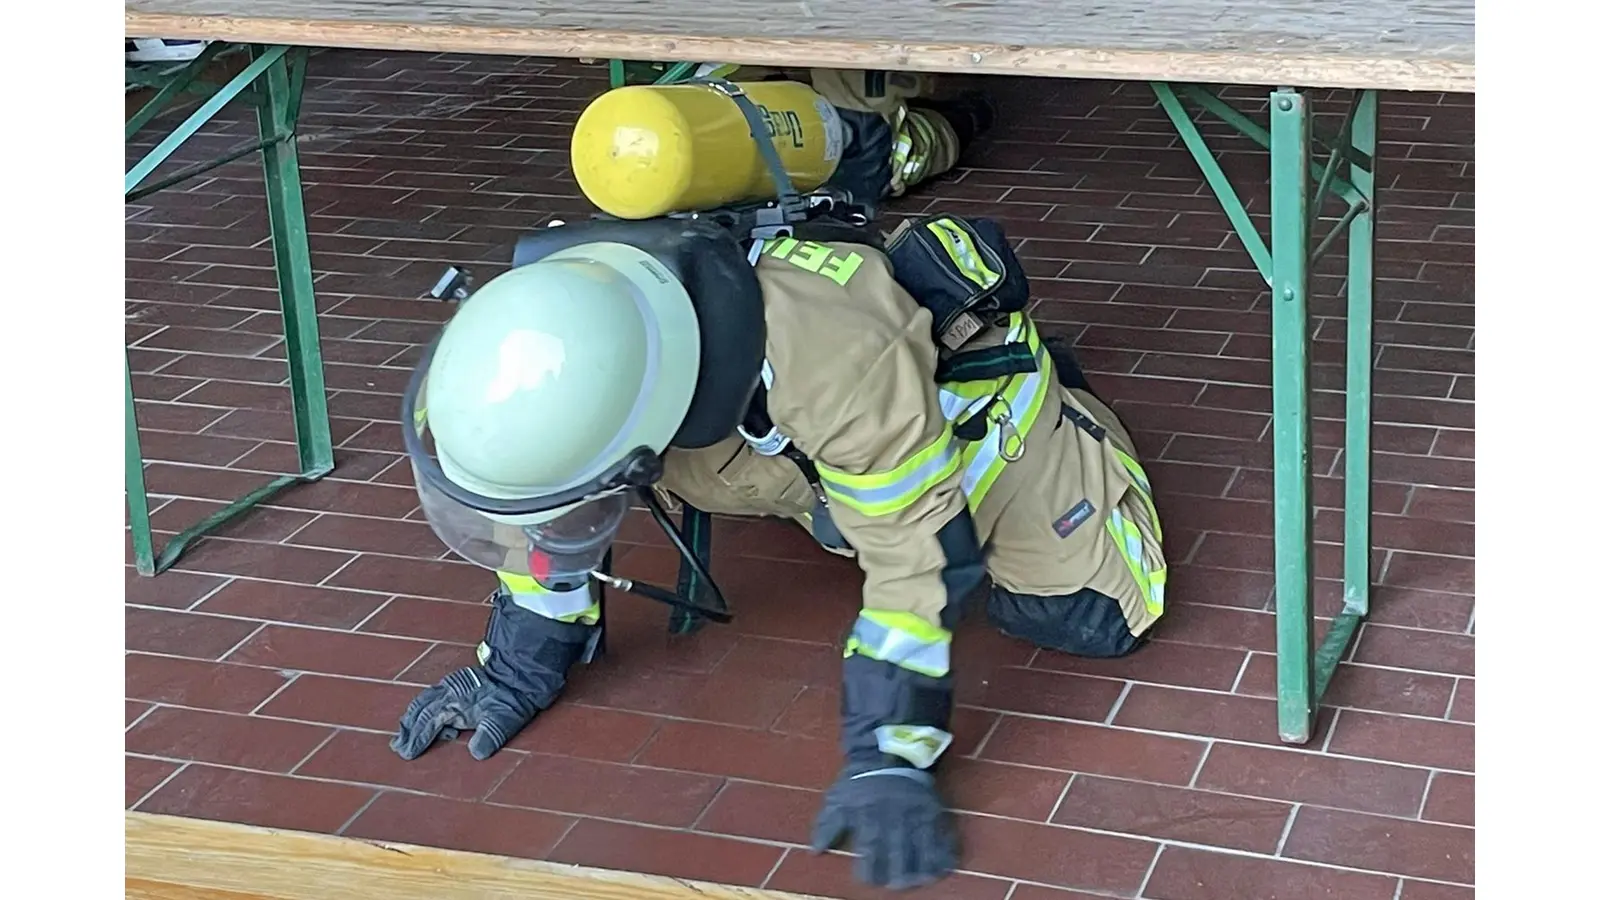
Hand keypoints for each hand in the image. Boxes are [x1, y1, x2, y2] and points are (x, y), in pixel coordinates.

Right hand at [389, 666, 538, 760]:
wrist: (520, 672)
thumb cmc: (512, 699)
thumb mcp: (504, 720)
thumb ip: (489, 736)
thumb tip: (476, 754)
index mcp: (455, 702)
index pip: (429, 723)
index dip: (417, 739)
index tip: (407, 754)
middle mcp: (447, 692)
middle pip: (419, 711)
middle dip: (407, 730)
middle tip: (398, 747)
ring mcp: (449, 685)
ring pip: (421, 702)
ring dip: (410, 718)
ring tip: (402, 735)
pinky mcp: (454, 683)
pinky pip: (429, 696)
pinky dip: (420, 708)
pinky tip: (419, 717)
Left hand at [810, 765, 958, 889]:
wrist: (890, 753)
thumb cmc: (861, 781)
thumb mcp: (838, 798)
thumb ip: (826, 825)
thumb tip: (815, 852)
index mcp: (870, 814)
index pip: (870, 847)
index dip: (869, 868)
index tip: (868, 880)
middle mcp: (895, 816)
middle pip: (898, 850)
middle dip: (898, 872)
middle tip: (897, 886)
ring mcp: (917, 813)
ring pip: (923, 845)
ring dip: (923, 866)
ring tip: (922, 880)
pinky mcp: (934, 809)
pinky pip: (942, 833)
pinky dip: (944, 851)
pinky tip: (944, 867)